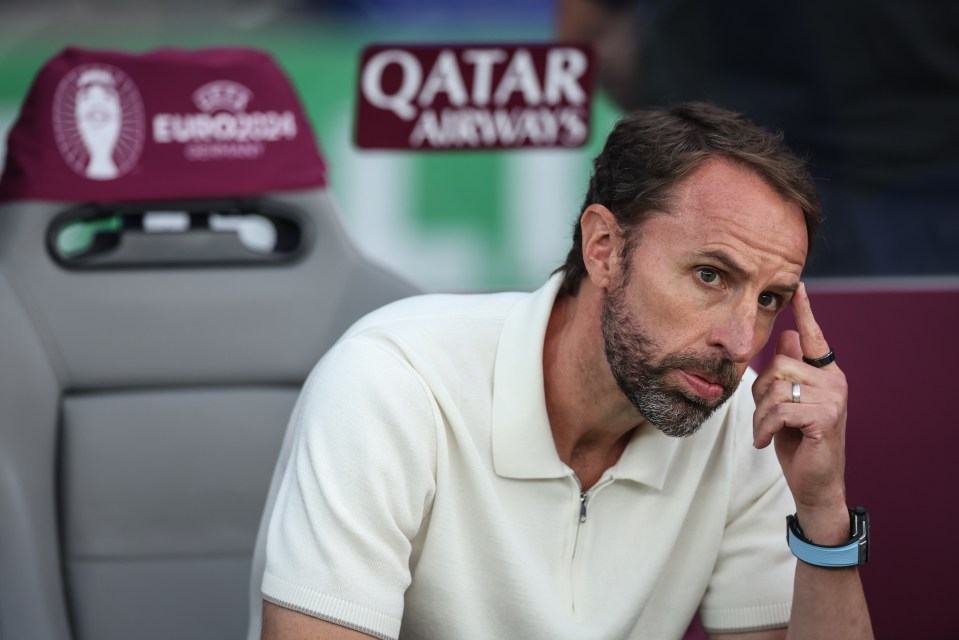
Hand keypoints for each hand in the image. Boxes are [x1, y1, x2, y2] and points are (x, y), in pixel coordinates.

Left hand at [752, 283, 848, 539]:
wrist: (815, 484)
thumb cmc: (797, 442)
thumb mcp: (787, 402)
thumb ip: (787, 372)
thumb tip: (785, 334)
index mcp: (824, 373)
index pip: (813, 336)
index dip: (805, 311)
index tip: (798, 284)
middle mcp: (834, 380)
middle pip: (778, 364)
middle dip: (760, 392)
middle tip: (765, 417)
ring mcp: (833, 398)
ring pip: (776, 387)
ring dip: (761, 415)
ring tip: (767, 432)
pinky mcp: (825, 417)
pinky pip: (780, 409)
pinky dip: (765, 428)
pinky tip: (767, 442)